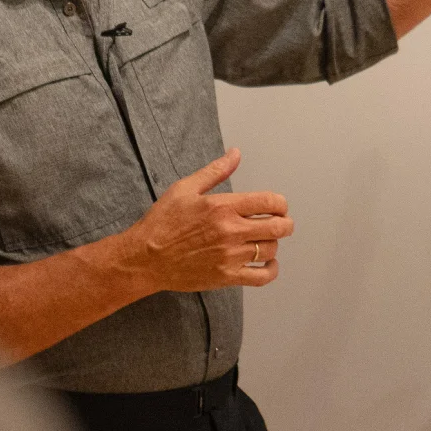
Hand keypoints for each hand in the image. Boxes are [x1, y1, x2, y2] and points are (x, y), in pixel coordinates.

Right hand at [119, 148, 292, 292]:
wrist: (145, 258)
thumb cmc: (162, 222)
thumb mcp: (184, 188)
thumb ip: (215, 171)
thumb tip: (236, 154)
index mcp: (223, 207)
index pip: (270, 202)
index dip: (281, 204)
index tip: (278, 206)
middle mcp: (231, 231)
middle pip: (278, 227)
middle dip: (285, 223)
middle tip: (282, 223)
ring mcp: (230, 256)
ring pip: (271, 249)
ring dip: (273, 243)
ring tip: (264, 240)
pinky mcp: (227, 277)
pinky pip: (262, 277)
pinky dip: (271, 270)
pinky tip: (268, 262)